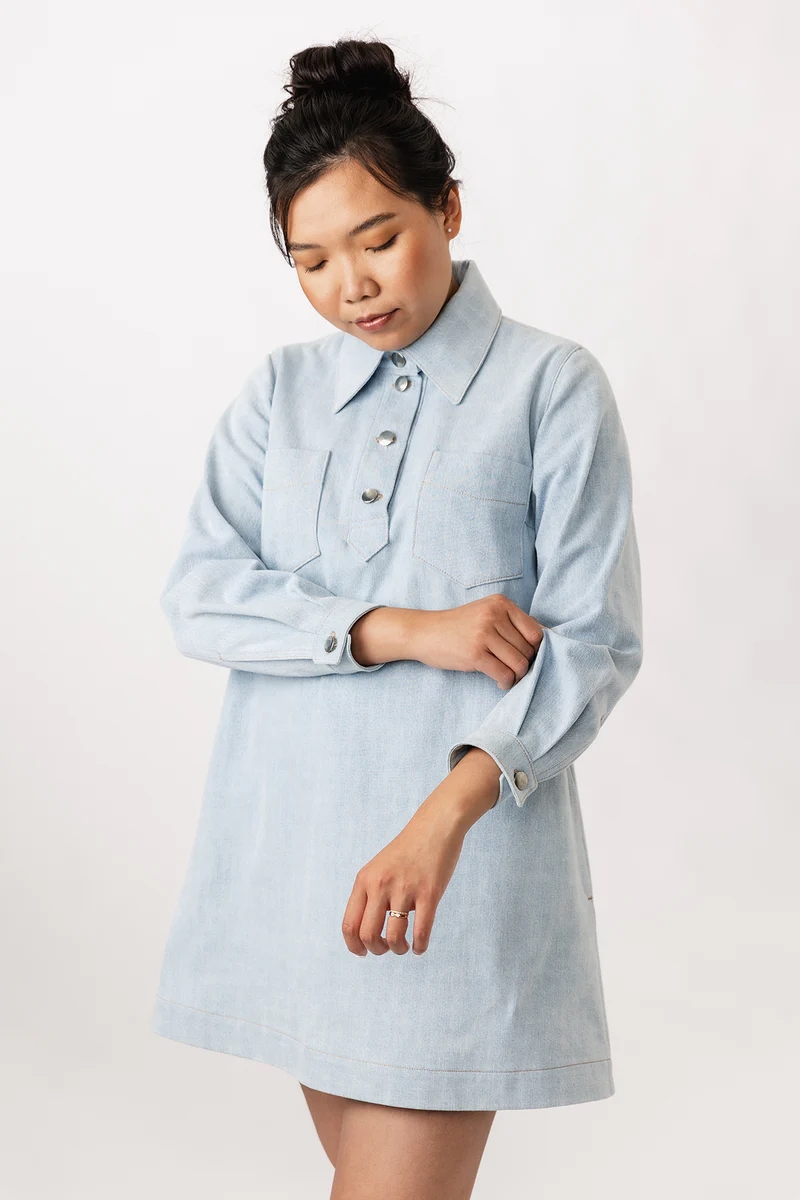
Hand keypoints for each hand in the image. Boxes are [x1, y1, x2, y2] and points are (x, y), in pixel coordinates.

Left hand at [341, 795, 466, 956]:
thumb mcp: (378, 868)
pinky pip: (421, 931)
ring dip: (398, 949)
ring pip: (394, 938)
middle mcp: (380, 885)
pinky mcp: (429, 893)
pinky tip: (420, 946)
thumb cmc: (407, 850)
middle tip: (387, 948)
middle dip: (377, 950)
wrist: (435, 826)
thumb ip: (369, 894)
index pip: (349, 925)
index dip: (354, 946)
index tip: (364, 952)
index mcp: (364, 880)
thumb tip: (366, 931)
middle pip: (368, 935)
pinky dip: (420, 946)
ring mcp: (405, 889)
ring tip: (405, 946)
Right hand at [413, 594, 544, 689]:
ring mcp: (484, 634)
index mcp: (501, 603)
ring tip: (508, 676)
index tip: (526, 656)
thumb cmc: (458, 626)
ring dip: (517, 676)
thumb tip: (546, 639)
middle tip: (514, 669)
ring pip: (519, 663)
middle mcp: (494, 615)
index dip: (536, 649)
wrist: (424, 632)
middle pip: (529, 650)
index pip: (536, 631)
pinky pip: (504, 674)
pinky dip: (506, 682)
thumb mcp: (486, 613)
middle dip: (525, 664)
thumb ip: (513, 622)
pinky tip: (500, 682)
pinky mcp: (475, 654)